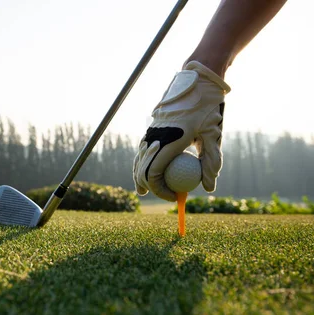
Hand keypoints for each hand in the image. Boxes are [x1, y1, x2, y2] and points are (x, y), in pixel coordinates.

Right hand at [133, 61, 230, 201]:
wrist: (197, 80)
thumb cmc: (208, 107)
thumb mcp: (214, 136)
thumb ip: (211, 163)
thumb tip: (208, 188)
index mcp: (169, 141)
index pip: (153, 174)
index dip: (161, 190)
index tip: (175, 196)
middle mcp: (155, 137)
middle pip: (142, 170)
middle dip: (150, 186)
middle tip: (164, 196)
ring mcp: (150, 131)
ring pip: (139, 159)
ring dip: (141, 176)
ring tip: (144, 189)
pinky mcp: (151, 127)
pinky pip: (142, 150)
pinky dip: (142, 163)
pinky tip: (147, 169)